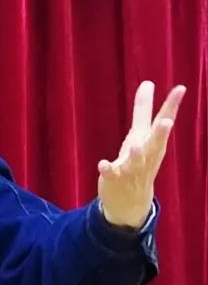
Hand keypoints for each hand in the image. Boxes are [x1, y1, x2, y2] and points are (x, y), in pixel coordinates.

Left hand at [97, 81, 185, 228]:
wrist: (131, 202)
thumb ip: (143, 109)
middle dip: (161, 133)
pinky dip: (107, 169)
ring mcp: (131, 169)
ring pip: (136, 161)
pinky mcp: (114, 179)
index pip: (163, 121)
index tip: (181, 88)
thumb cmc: (137, 160)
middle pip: (156, 143)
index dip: (172, 105)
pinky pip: (111, 174)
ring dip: (136, 154)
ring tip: (135, 145)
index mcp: (152, 142)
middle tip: (167, 122)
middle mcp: (146, 155)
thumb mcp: (141, 134)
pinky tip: (103, 163)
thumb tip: (148, 82)